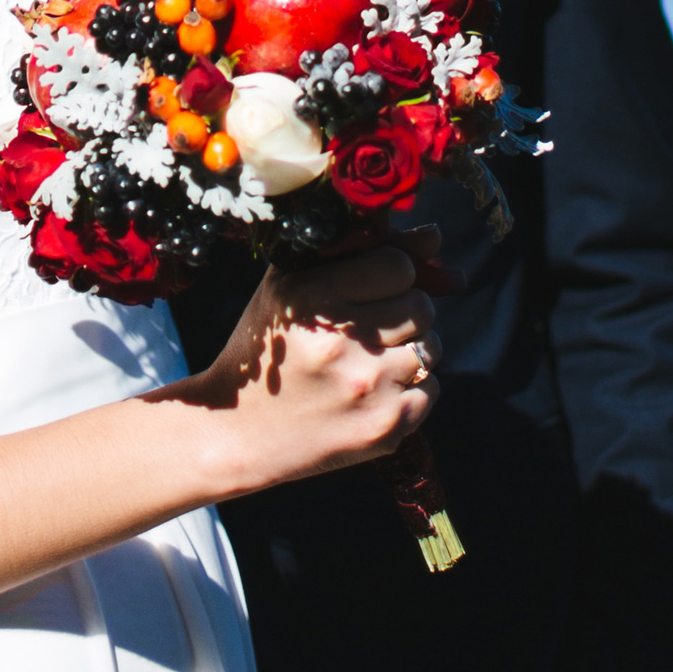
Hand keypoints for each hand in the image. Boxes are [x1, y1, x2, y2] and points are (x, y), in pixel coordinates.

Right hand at [190, 239, 440, 493]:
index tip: (374, 288)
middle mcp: (341, 344)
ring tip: (369, 362)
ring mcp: (366, 389)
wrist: (239, 435)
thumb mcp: (291, 287)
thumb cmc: (273, 351)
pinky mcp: (384, 429)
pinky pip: (430, 389)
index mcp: (311, 299)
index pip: (398, 266)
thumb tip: (434, 235)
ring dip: (409, 351)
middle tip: (372, 328)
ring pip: (431, 347)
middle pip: (421, 306)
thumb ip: (358, 251)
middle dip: (403, 312)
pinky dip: (409, 390)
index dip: (392, 274)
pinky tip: (372, 394)